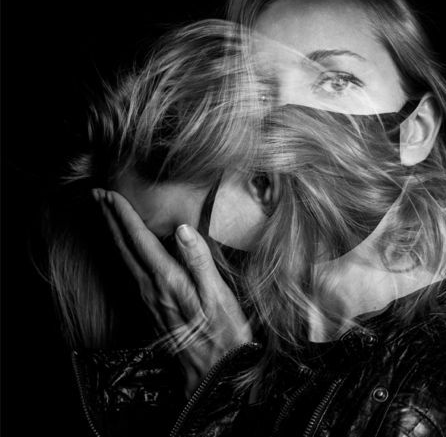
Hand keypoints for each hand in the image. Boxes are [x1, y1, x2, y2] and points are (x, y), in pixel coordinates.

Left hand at [93, 189, 252, 398]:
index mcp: (167, 280)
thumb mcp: (218, 296)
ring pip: (122, 261)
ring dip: (111, 235)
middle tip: (96, 195)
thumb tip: (182, 229)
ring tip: (105, 216)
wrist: (212, 376)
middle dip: (109, 220)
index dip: (124, 216)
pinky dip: (120, 255)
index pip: (140, 241)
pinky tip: (122, 252)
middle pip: (123, 248)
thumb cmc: (223, 335)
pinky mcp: (149, 311)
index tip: (109, 195)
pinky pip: (128, 275)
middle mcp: (150, 289)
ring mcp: (147, 301)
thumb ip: (199, 261)